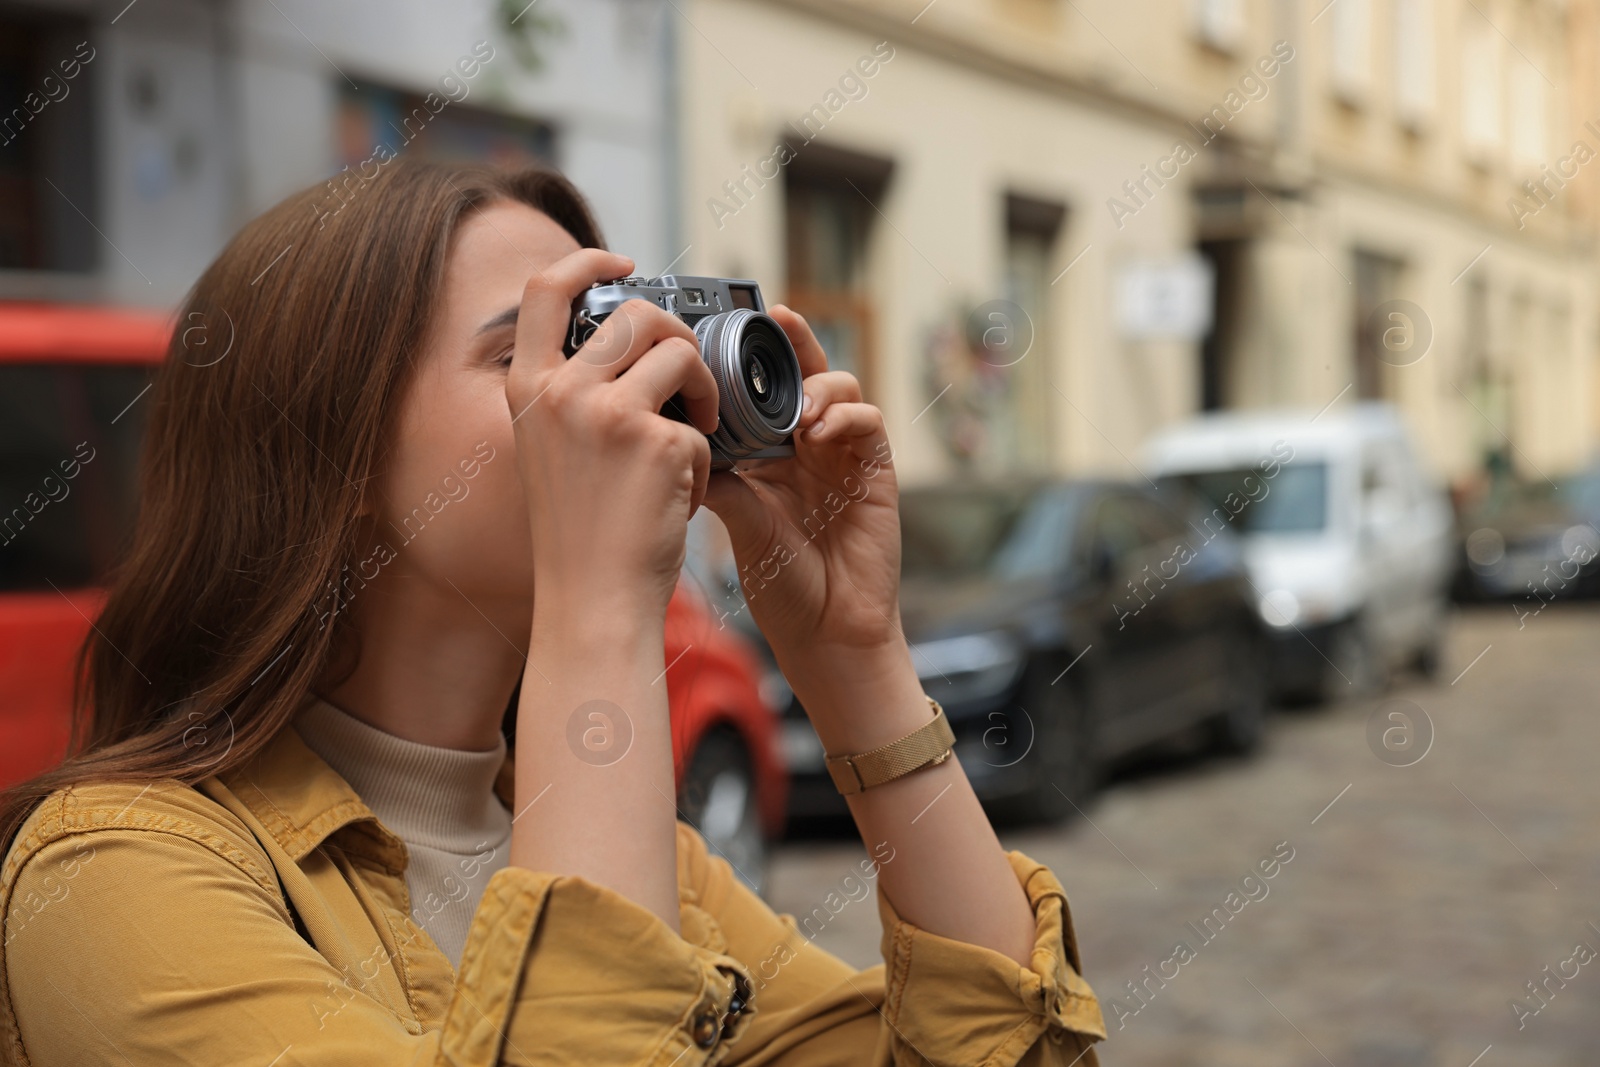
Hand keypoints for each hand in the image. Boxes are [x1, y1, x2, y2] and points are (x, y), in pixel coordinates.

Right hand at [507, 249, 720, 618]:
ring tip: (698, 431)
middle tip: (690, 377)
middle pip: (635, 315)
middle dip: (678, 335)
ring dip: (703, 388)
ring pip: (680, 354)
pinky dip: (702, 458)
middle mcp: (560, 393)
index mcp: (527, 389)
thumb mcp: (552, 450)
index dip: (587, 259)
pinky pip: (700, 425)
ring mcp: (609, 415)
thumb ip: (574, 393)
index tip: (624, 262)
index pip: (544, 289)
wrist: (594, 601)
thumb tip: (631, 339)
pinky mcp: (658, 443)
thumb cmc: (580, 533)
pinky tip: (681, 496)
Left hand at [699, 306, 907, 693]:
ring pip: (838, 386)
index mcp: (768, 451)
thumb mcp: (738, 520)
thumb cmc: (781, 582)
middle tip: (775, 320)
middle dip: (790, 342)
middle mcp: (805, 444)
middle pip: (802, 372)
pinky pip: (868, 420)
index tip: (724, 329)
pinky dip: (845, 415)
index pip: (760, 389)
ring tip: (797, 409)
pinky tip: (820, 432)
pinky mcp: (876, 468)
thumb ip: (719, 475)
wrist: (826, 629)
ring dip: (817, 385)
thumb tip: (675, 433)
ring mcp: (843, 453)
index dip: (748, 357)